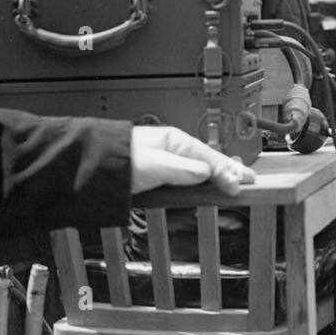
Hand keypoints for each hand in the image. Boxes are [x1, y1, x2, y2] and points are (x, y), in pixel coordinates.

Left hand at [129, 125, 256, 195]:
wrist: (88, 167)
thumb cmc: (118, 159)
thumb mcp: (155, 164)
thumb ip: (183, 170)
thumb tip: (208, 174)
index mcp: (176, 141)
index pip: (210, 158)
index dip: (227, 172)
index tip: (240, 185)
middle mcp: (174, 152)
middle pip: (208, 165)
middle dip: (228, 174)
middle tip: (247, 184)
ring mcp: (167, 166)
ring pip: (198, 176)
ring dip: (215, 183)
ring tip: (232, 187)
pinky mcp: (158, 179)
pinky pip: (186, 184)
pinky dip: (199, 189)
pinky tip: (206, 193)